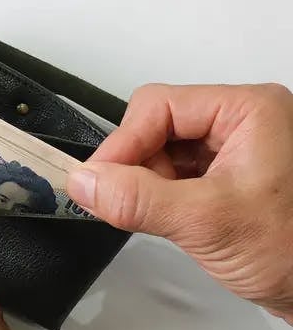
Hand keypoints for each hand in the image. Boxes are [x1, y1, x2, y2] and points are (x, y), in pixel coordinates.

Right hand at [67, 83, 292, 322]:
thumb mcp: (209, 222)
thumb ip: (139, 200)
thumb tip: (84, 182)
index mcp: (247, 110)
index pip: (158, 107)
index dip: (122, 144)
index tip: (95, 182)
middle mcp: (239, 122)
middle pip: (157, 125)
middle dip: (136, 165)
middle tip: (128, 204)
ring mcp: (232, 150)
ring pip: (161, 150)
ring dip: (147, 184)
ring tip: (164, 218)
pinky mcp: (224, 177)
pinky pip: (173, 174)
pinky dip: (158, 196)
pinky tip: (170, 218)